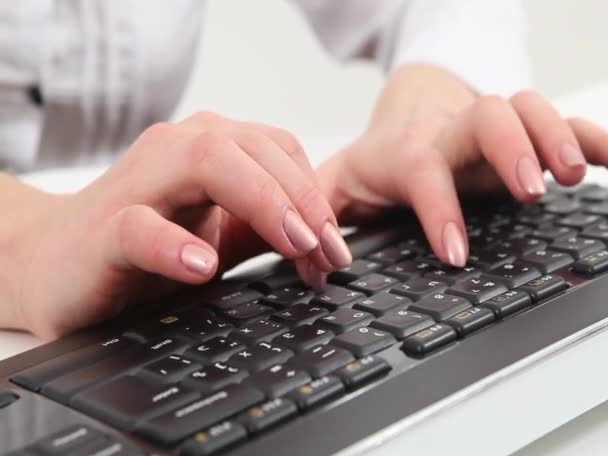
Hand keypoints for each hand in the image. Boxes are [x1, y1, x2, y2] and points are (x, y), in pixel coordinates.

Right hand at [11, 112, 350, 338]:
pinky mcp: (105, 228)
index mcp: (209, 149)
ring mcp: (140, 183)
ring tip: (294, 245)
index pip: (280, 152)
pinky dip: (175, 243)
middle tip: (329, 252)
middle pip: (257, 149)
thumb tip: (325, 244)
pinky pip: (141, 225)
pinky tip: (202, 266)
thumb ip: (267, 230)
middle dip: (304, 200)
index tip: (336, 250)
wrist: (57, 266)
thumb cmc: (143, 247)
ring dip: (263, 203)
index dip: (317, 197)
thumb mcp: (220, 234)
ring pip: (208, 162)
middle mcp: (177, 150)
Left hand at [316, 65, 607, 266]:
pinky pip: (561, 124)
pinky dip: (589, 137)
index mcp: (407, 152)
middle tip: (532, 192)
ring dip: (555, 136)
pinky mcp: (520, 135)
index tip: (456, 253)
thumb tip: (312, 264)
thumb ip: (317, 217)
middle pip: (485, 119)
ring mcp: (490, 132)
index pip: (422, 170)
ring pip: (526, 109)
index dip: (440, 208)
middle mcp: (452, 135)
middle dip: (511, 149)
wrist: (408, 117)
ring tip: (571, 175)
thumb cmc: (377, 159)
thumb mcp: (338, 184)